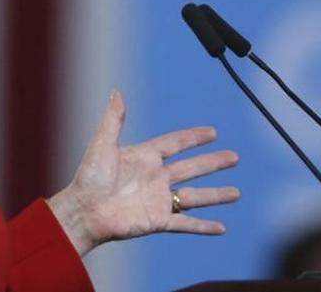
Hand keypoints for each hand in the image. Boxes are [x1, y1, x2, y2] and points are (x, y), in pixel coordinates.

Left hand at [47, 90, 239, 255]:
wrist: (83, 210)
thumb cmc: (88, 177)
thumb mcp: (102, 144)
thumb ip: (113, 119)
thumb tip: (117, 91)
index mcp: (144, 158)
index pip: (175, 144)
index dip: (194, 138)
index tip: (212, 132)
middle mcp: (156, 178)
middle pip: (192, 168)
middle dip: (214, 163)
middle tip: (234, 157)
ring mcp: (159, 200)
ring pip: (195, 197)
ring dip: (216, 195)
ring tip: (237, 193)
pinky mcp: (158, 220)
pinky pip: (186, 224)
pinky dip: (203, 226)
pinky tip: (220, 228)